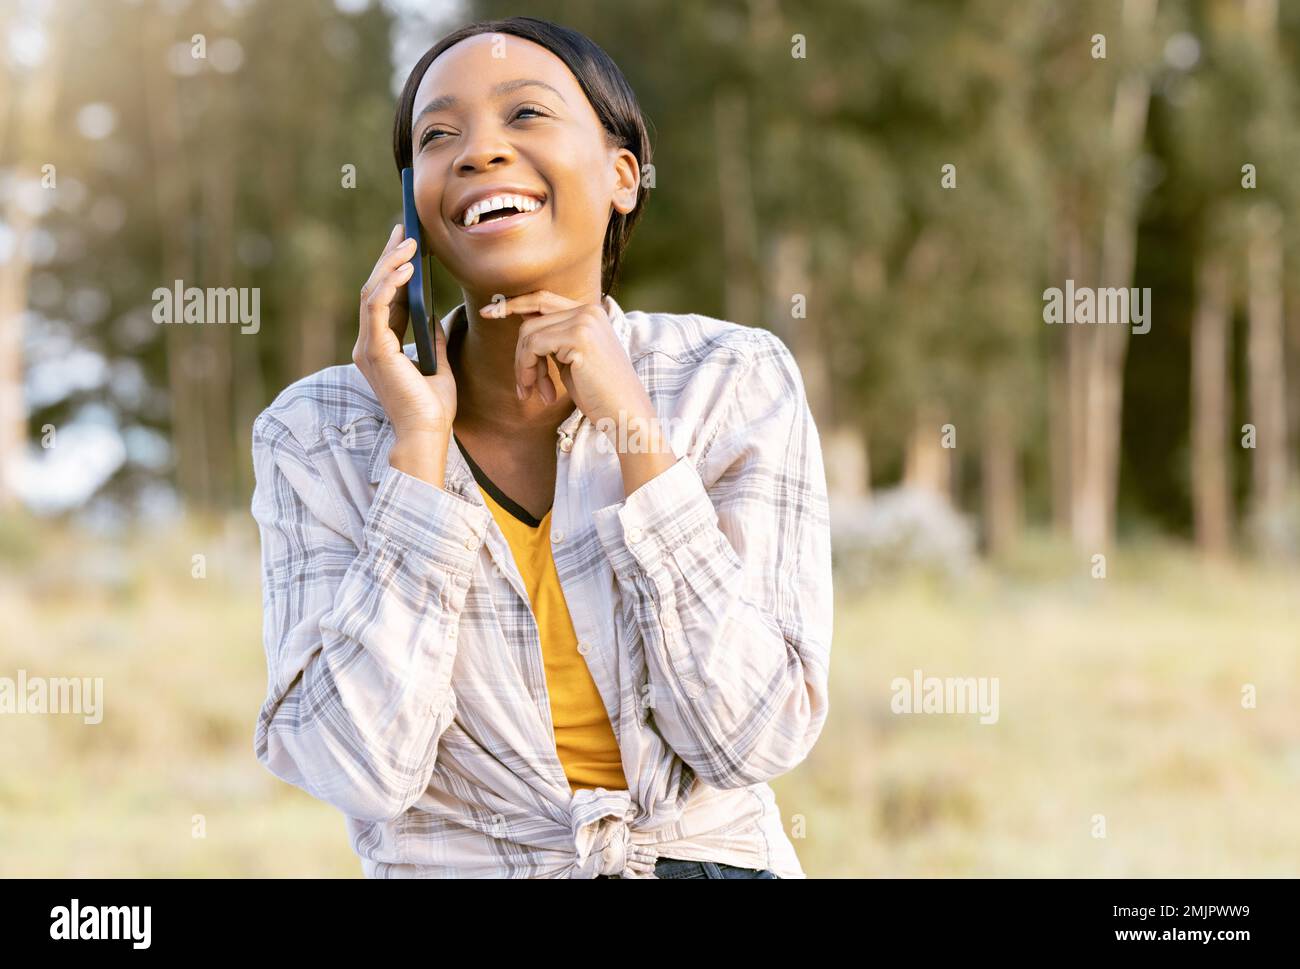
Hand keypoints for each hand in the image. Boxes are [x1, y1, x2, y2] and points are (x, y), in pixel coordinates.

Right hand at [354, 222, 456, 439]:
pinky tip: (405, 268)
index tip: (406, 244)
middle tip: (404, 231)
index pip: (383, 299)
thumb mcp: (437, 363)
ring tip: (409, 243)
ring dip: (390, 265)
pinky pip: (376, 307)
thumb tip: (432, 315)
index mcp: (381, 347)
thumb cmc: (433, 407)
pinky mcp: (375, 351)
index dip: (393, 270)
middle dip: (389, 258)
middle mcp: (369, 345)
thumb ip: (431, 338)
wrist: (428, 433)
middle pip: (374, 290)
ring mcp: (368, 347)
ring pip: (372, 293)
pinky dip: (389, 284)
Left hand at [481, 290, 648, 427]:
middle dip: (520, 355)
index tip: (488, 312)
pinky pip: (533, 347)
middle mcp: (589, 310)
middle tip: (524, 387)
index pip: (542, 298)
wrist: (627, 416)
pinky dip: (528, 370)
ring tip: (534, 393)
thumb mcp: (571, 360)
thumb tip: (522, 324)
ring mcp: (585, 321)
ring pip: (528, 334)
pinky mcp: (579, 338)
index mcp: (591, 312)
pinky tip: (540, 392)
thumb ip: (551, 339)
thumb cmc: (600, 394)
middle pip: (530, 319)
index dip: (513, 303)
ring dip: (523, 368)